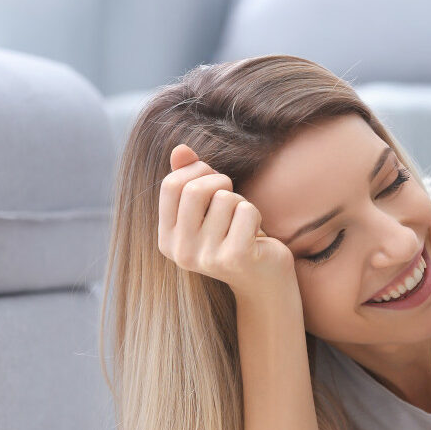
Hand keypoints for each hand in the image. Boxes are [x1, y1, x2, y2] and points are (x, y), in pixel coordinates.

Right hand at [157, 144, 295, 298]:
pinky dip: (255, 214)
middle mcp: (181, 252)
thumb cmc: (233, 237)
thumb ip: (190, 179)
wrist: (263, 280)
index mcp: (167, 239)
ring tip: (243, 223)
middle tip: (232, 196)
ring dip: (241, 202)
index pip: (170, 185)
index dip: (196, 171)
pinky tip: (255, 235)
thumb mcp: (207, 208)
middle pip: (195, 189)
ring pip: (225, 198)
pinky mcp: (235, 257)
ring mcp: (207, 257)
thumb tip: (180, 149)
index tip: (212, 179)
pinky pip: (246, 210)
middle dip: (220, 182)